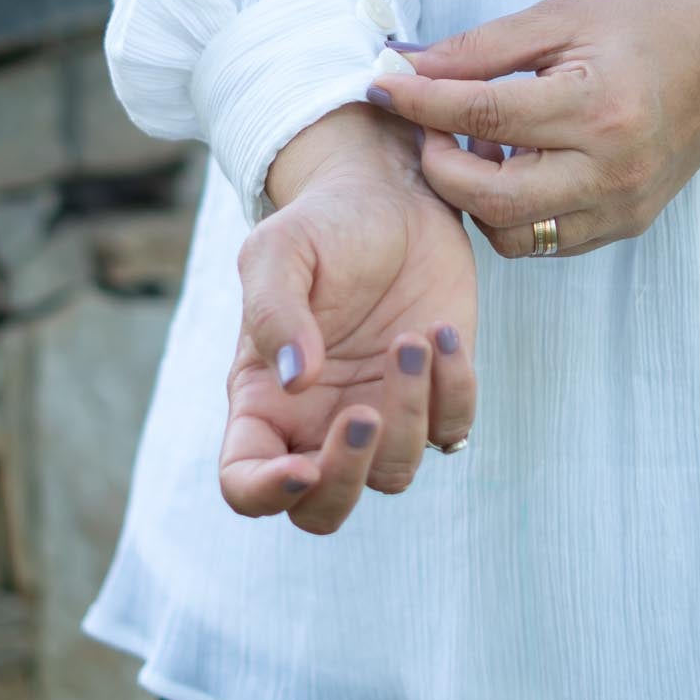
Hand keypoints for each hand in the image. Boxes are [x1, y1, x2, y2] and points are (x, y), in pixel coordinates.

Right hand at [220, 104, 477, 534]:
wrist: (392, 191)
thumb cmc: (322, 223)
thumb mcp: (280, 250)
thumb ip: (274, 312)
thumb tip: (296, 382)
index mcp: (264, 397)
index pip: (244, 482)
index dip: (266, 493)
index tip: (300, 467)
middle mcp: (319, 419)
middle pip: (324, 508)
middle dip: (347, 477)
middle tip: (364, 413)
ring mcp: (382, 408)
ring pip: (394, 472)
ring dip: (408, 414)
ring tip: (411, 339)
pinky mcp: (440, 389)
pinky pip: (454, 427)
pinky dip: (455, 390)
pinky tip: (442, 331)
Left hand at [365, 0, 699, 258]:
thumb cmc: (644, 29)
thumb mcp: (561, 16)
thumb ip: (482, 47)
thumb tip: (409, 67)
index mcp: (597, 106)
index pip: (483, 117)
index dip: (420, 103)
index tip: (382, 86)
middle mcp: (611, 169)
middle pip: (490, 197)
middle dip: (438, 166)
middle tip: (429, 128)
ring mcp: (620, 207)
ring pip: (511, 234)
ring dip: (474, 197)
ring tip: (479, 149)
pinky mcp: (624, 227)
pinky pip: (543, 241)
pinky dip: (512, 212)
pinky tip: (516, 167)